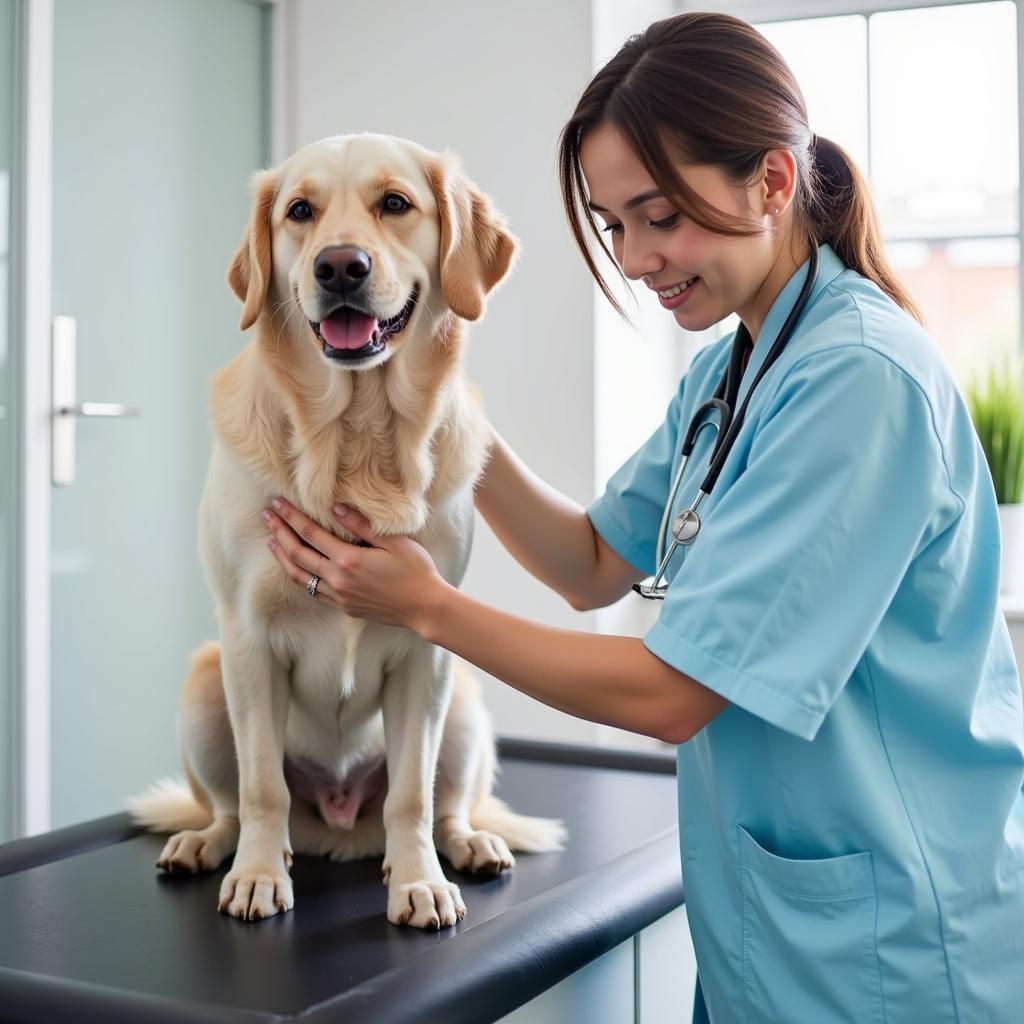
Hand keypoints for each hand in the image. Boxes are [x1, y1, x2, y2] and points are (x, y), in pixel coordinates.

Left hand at [261, 498, 447, 633]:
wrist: (424, 607)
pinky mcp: (344, 607)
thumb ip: (361, 525)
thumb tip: (335, 508)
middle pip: (298, 554)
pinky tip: (296, 568)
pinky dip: (299, 577)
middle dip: (279, 532)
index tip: (278, 504)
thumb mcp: (394, 542)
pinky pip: (313, 591)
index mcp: (348, 560)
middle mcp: (337, 579)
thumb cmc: (415, 571)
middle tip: (266, 516)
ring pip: (299, 576)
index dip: (291, 517)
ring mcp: (339, 596)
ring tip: (271, 542)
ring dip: (283, 557)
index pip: (310, 534)